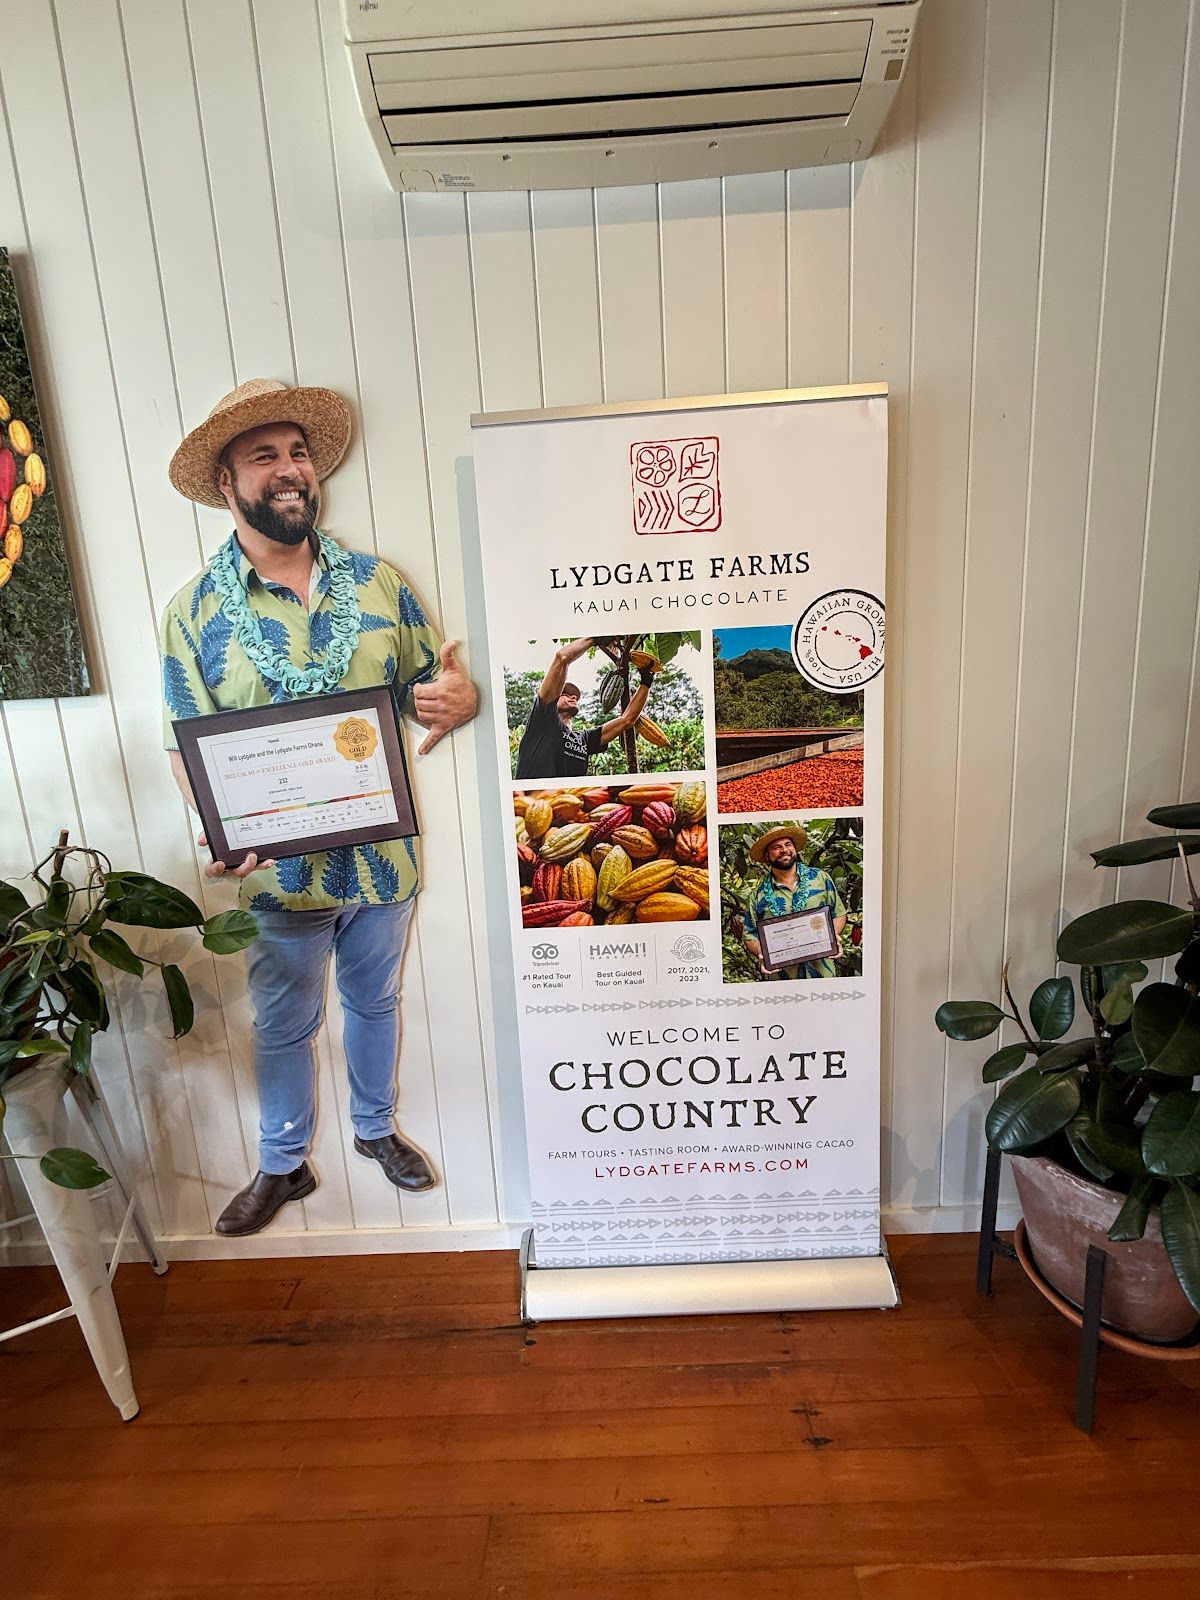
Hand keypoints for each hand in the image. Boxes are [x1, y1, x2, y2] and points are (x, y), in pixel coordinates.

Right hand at [197, 830, 273, 879]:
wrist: (232, 828)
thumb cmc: (221, 835)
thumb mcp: (212, 832)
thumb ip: (206, 834)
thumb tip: (202, 837)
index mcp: (218, 860)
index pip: (212, 870)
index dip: (215, 869)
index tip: (220, 864)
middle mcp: (232, 865)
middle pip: (237, 872)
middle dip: (245, 867)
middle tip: (250, 857)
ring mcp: (244, 863)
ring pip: (250, 869)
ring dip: (258, 865)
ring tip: (264, 859)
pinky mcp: (254, 860)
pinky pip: (261, 864)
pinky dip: (266, 862)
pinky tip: (271, 859)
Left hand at [413, 640, 478, 754]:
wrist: (476, 700)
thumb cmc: (462, 685)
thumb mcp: (454, 669)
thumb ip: (448, 654)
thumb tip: (451, 641)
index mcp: (441, 691)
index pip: (418, 692)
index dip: (417, 689)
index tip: (421, 688)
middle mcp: (441, 705)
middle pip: (419, 704)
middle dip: (419, 700)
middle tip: (425, 697)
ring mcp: (442, 717)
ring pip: (422, 716)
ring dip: (421, 712)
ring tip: (427, 706)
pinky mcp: (444, 726)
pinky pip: (434, 737)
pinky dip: (427, 745)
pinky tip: (421, 751)